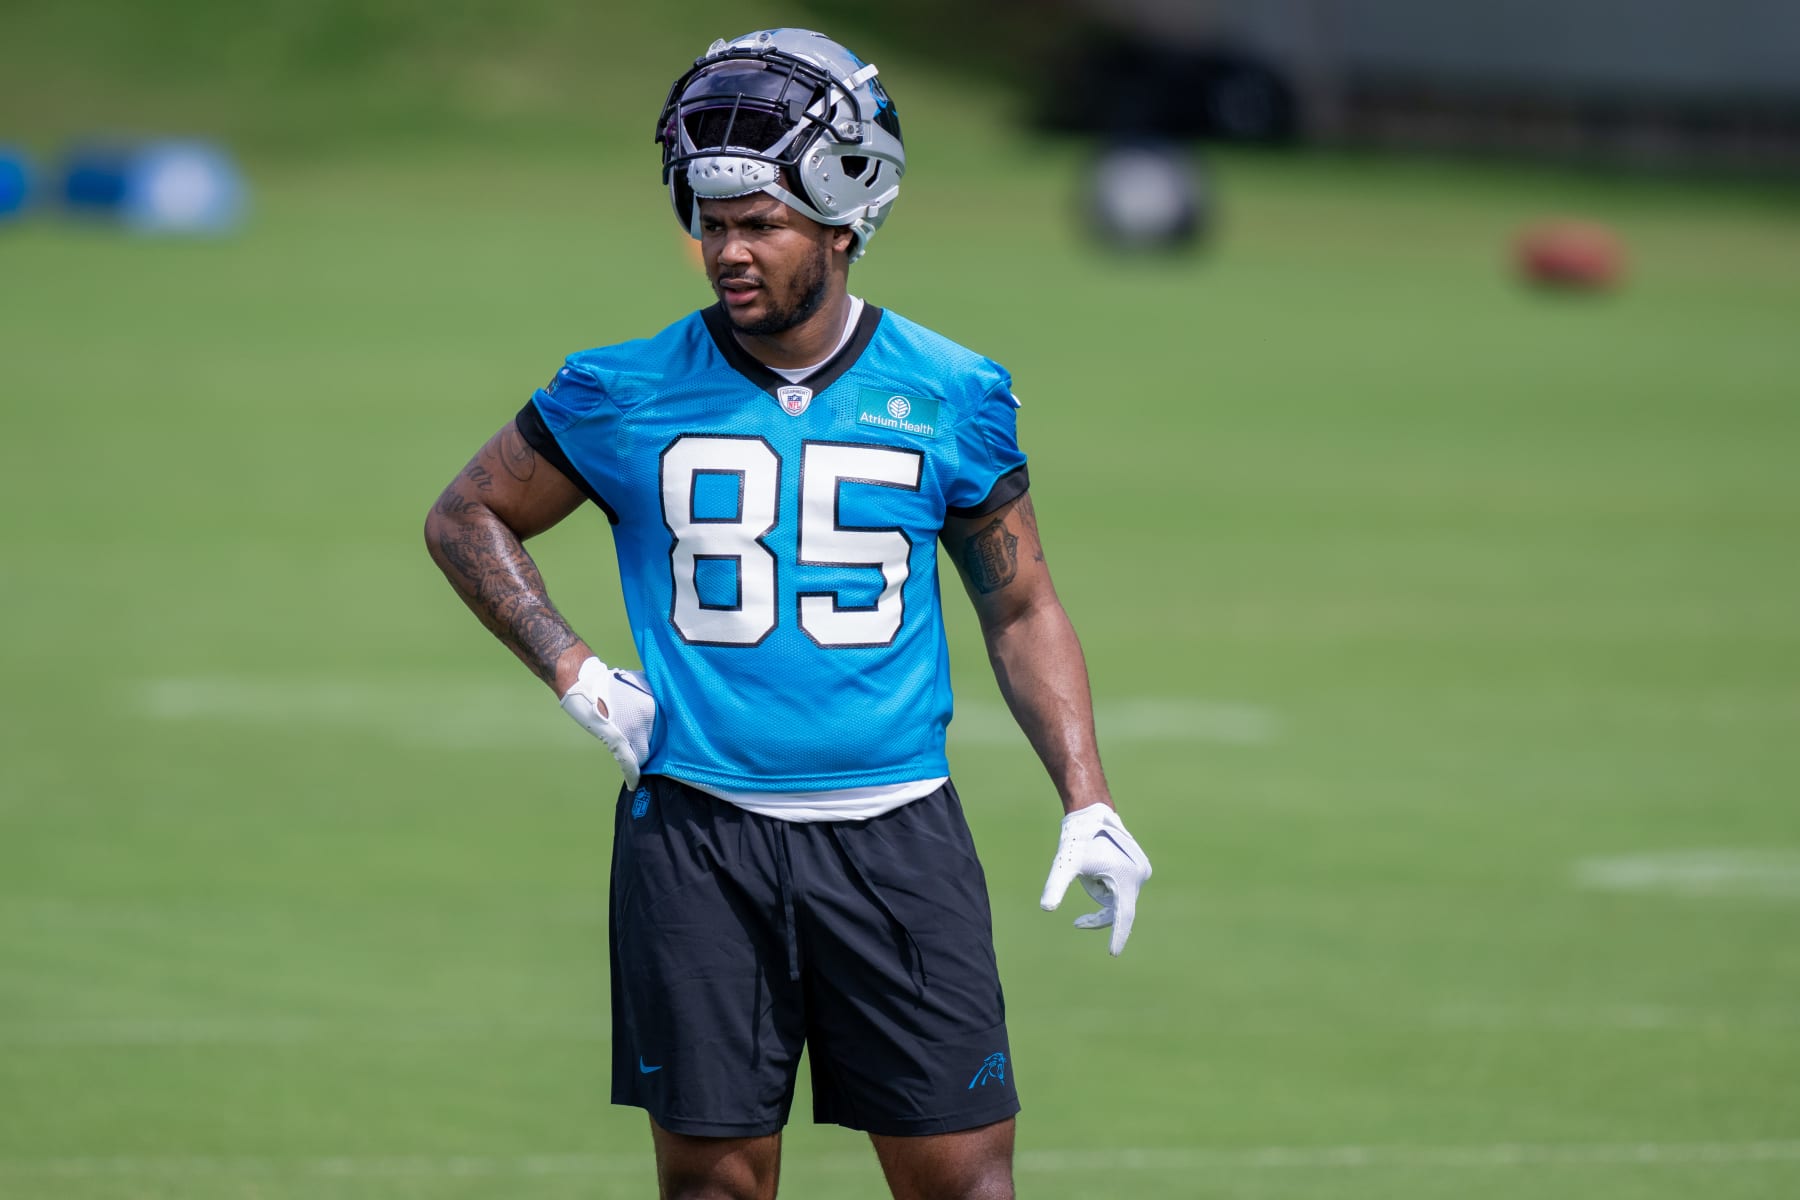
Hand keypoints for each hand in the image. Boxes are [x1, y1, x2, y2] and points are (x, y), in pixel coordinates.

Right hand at [558, 656, 656, 786]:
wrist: (584, 681)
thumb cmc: (612, 681)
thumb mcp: (640, 683)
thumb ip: (653, 697)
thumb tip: (661, 709)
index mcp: (655, 705)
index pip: (666, 731)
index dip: (663, 739)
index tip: (668, 746)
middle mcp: (647, 718)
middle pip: (655, 744)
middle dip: (651, 747)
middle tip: (649, 752)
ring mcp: (632, 729)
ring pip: (643, 754)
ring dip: (640, 758)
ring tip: (638, 765)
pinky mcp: (616, 738)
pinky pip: (628, 761)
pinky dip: (631, 774)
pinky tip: (633, 785)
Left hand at [1039, 804, 1150, 955]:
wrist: (1091, 814)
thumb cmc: (1078, 840)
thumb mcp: (1065, 865)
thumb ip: (1056, 886)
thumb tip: (1046, 907)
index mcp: (1125, 878)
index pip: (1123, 916)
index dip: (1118, 935)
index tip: (1113, 953)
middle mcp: (1139, 876)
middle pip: (1117, 909)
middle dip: (1097, 909)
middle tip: (1077, 920)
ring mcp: (1142, 872)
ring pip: (1118, 899)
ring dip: (1101, 893)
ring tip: (1090, 871)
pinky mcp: (1140, 868)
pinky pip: (1121, 889)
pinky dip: (1107, 886)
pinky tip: (1098, 866)